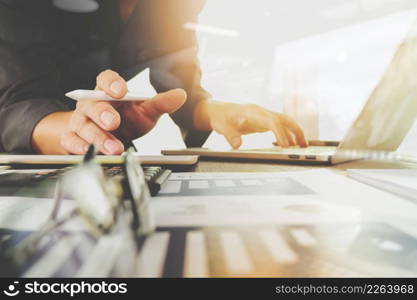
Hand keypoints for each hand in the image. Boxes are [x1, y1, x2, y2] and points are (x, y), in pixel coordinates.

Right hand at [32, 70, 185, 154]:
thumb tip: (180, 95)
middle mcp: (91, 103)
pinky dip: (78, 147)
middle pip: (92, 104)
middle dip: (103, 113)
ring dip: (97, 137)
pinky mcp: (73, 137)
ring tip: (114, 148)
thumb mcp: (146, 111)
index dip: (111, 83)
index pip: (105, 79)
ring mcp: (80, 120)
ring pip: (84, 125)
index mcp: (108, 91)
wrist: (110, 136)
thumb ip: (161, 104)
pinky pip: (71, 140)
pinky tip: (88, 152)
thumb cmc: (127, 119)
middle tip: (114, 122)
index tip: (120, 90)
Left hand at [195, 101, 307, 148]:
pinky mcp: (264, 122)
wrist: (218, 111)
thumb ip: (230, 135)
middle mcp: (262, 112)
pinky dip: (287, 134)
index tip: (285, 146)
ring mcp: (264, 116)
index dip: (280, 134)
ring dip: (295, 133)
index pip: (272, 122)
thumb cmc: (221, 117)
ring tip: (302, 146)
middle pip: (285, 119)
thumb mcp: (221, 126)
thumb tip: (237, 145)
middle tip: (304, 145)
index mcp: (254, 112)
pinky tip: (289, 145)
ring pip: (285, 122)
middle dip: (296, 131)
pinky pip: (280, 127)